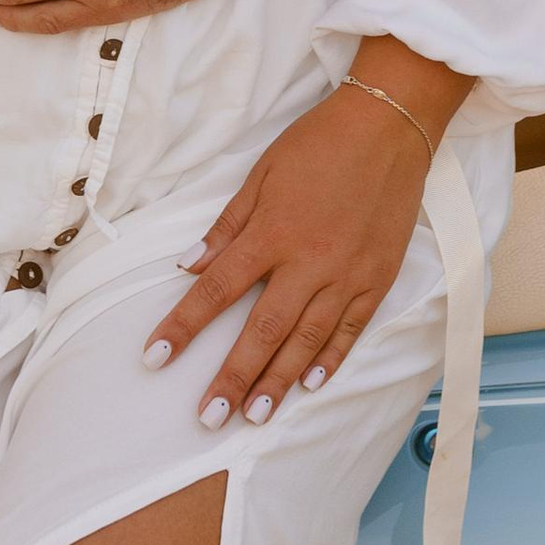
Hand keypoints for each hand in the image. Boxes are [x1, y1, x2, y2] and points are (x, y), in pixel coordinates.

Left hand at [144, 69, 463, 426]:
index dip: (183, 326)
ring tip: (254, 416)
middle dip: (231, 377)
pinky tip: (311, 385)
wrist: (389, 126)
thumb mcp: (261, 174)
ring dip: (278, 382)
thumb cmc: (319, 144)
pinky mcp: (379, 279)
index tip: (155, 357)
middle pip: (261, 331)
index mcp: (272, 233)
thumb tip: (188, 266)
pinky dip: (331, 360)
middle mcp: (308, 262)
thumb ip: (226, 227)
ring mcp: (347, 275)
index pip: (216, 289)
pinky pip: (352, 329)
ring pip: (307, 341)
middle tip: (208, 418)